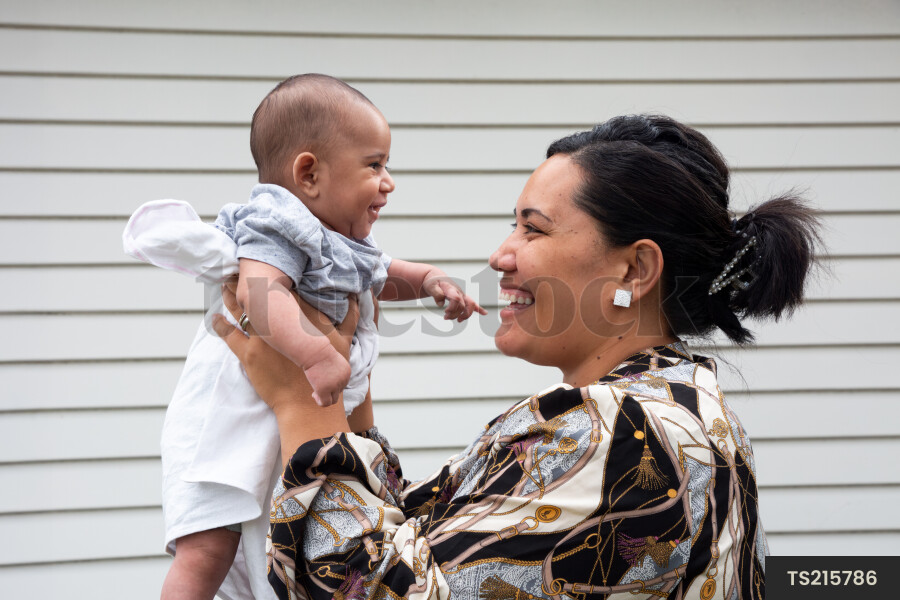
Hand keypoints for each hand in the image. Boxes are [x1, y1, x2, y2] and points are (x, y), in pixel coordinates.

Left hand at [213, 277, 359, 411]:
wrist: (308, 403)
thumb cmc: (329, 373)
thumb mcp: (345, 341)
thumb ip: (350, 317)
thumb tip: (358, 297)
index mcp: (303, 314)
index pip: (286, 285)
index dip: (275, 272)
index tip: (268, 262)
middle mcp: (281, 321)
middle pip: (259, 291)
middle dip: (248, 277)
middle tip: (239, 266)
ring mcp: (262, 337)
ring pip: (241, 308)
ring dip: (231, 295)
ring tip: (225, 283)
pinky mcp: (248, 354)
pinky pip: (229, 334)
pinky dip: (220, 324)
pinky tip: (214, 317)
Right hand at [301, 342, 351, 406]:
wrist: (314, 351)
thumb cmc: (320, 352)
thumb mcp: (332, 360)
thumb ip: (335, 371)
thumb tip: (329, 380)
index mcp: (347, 372)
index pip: (342, 384)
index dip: (332, 384)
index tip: (323, 380)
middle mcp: (343, 380)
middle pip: (338, 392)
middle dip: (329, 391)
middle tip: (317, 386)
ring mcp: (335, 386)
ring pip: (333, 400)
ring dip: (325, 397)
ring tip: (315, 392)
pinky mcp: (325, 390)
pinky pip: (326, 403)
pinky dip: (320, 402)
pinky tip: (314, 395)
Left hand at [423, 271, 487, 321]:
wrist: (436, 277)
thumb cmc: (433, 282)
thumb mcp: (430, 286)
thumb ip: (436, 294)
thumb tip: (441, 304)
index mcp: (451, 288)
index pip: (456, 299)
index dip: (452, 308)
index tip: (445, 312)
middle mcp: (458, 292)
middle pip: (463, 305)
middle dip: (455, 314)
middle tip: (445, 317)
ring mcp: (462, 295)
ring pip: (469, 305)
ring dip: (464, 315)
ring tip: (457, 320)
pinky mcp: (462, 298)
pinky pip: (472, 303)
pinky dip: (479, 308)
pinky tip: (485, 313)